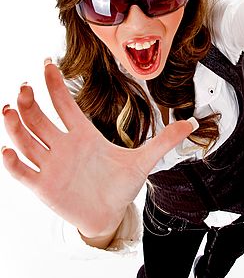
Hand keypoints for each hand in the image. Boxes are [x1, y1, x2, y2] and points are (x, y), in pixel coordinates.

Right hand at [2, 62, 195, 238]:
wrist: (110, 214)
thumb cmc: (121, 185)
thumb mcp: (144, 161)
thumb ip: (165, 140)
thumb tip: (192, 123)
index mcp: (84, 135)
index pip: (65, 104)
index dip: (54, 84)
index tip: (46, 63)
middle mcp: (63, 146)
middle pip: (40, 119)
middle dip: (31, 102)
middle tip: (26, 86)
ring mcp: (51, 165)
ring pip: (27, 140)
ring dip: (16, 126)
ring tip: (9, 109)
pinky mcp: (44, 187)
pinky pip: (23, 172)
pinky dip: (13, 162)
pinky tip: (8, 150)